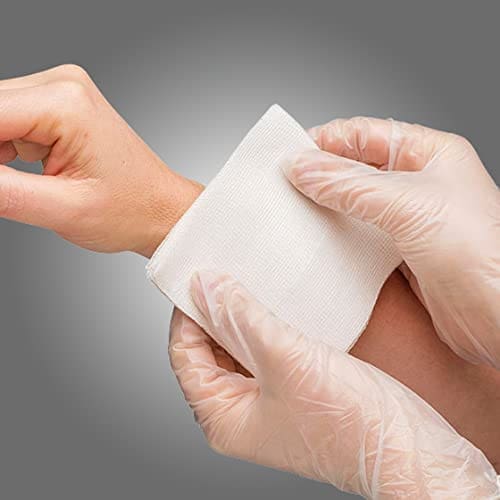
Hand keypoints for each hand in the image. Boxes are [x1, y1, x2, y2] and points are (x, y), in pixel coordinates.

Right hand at [0, 65, 201, 256]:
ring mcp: (60, 92)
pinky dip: (0, 147)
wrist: (160, 208)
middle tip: (7, 188)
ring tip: (26, 184)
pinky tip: (20, 172)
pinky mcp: (58, 106)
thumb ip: (1, 191)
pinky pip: (8, 118)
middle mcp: (62, 85)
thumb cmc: (131, 209)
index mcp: (65, 103)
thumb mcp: (62, 209)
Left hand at [169, 271, 498, 498]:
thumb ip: (242, 317)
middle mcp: (240, 414)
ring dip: (241, 317)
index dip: (188, 313)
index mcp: (223, 417)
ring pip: (238, 350)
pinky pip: (265, 353)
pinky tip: (276, 303)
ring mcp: (266, 404)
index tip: (199, 278)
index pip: (185, 355)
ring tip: (248, 282)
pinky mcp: (292, 392)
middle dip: (214, 313)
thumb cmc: (351, 421)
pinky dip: (265, 327)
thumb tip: (206, 285)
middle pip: (208, 351)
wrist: (409, 447)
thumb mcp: (286, 358)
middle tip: (224, 273)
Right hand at [284, 118, 499, 367]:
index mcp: (429, 154)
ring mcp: (407, 220)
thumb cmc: (482, 256)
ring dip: (323, 208)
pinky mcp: (398, 254)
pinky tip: (314, 242)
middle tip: (282, 186)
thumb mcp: (408, 205)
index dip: (324, 142)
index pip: (363, 134)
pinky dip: (334, 237)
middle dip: (318, 175)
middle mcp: (418, 184)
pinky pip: (357, 236)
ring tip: (291, 213)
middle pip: (355, 168)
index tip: (288, 156)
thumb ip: (350, 184)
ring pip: (353, 204)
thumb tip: (302, 167)